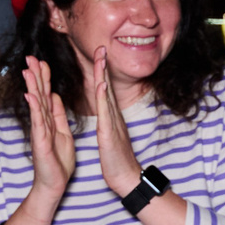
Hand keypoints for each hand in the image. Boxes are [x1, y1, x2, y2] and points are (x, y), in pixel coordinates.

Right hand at [20, 56, 74, 198]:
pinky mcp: (40, 142)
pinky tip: (31, 95)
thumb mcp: (63, 133)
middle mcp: (42, 123)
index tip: (42, 61)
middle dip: (35, 76)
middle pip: (39, 95)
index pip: (47, 94)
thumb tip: (54, 97)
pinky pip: (38, 122)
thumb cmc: (58, 162)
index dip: (45, 78)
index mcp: (50, 120)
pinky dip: (35, 108)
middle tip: (30, 57)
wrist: (55, 184)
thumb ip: (58, 115)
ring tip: (28, 70)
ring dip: (32, 87)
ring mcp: (40, 132)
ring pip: (36, 105)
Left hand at [89, 46, 142, 197]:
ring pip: (106, 95)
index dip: (101, 72)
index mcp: (111, 118)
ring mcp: (112, 124)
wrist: (126, 178)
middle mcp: (113, 117)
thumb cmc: (116, 159)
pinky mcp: (109, 134)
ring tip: (100, 58)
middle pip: (106, 87)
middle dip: (103, 66)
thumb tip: (105, 113)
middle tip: (101, 47)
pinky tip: (101, 85)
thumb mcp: (110, 136)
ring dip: (102, 75)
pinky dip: (103, 98)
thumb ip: (108, 123)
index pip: (104, 91)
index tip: (98, 55)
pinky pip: (105, 113)